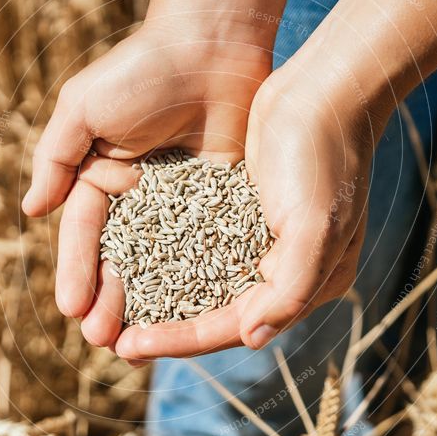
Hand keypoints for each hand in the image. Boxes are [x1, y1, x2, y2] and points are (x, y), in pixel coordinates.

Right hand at [21, 22, 272, 346]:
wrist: (212, 43)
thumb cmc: (142, 70)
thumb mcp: (85, 108)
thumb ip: (56, 158)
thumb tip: (30, 212)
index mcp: (102, 177)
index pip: (85, 235)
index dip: (77, 272)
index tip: (71, 309)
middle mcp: (139, 197)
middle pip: (122, 259)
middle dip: (110, 299)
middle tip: (105, 340)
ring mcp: (182, 204)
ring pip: (163, 264)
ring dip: (150, 303)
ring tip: (142, 342)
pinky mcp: (222, 202)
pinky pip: (209, 248)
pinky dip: (200, 280)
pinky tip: (195, 314)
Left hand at [114, 55, 388, 358]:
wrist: (324, 90)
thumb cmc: (325, 157)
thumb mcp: (316, 228)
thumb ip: (289, 290)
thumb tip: (252, 338)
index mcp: (308, 283)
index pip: (235, 326)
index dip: (180, 340)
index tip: (128, 346)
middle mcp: (282, 269)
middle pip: (214, 312)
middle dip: (163, 328)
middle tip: (111, 341)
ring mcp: (259, 240)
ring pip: (199, 281)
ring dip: (158, 297)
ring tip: (113, 309)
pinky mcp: (239, 210)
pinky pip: (195, 244)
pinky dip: (164, 256)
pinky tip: (128, 261)